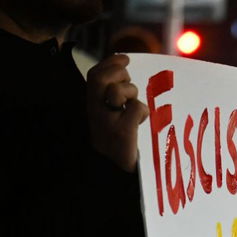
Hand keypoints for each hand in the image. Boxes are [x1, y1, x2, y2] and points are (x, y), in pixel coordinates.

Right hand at [86, 54, 147, 172]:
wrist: (123, 178)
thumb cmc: (126, 148)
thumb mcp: (117, 120)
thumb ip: (118, 100)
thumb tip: (127, 73)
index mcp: (93, 110)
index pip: (93, 77)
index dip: (109, 64)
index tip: (124, 58)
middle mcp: (95, 115)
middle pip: (100, 79)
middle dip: (118, 72)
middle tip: (131, 79)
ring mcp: (106, 124)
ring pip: (117, 92)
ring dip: (132, 93)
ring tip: (137, 107)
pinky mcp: (121, 133)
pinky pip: (136, 109)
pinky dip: (144, 112)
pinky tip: (144, 123)